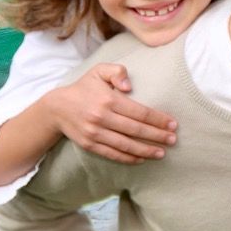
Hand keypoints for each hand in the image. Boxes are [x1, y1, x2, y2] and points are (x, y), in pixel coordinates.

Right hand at [44, 63, 177, 163]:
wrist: (57, 108)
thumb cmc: (84, 87)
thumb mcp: (98, 71)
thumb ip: (117, 72)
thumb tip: (129, 86)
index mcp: (108, 100)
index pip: (139, 112)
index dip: (158, 119)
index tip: (173, 124)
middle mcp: (101, 118)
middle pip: (136, 130)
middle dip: (157, 136)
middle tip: (173, 140)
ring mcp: (95, 133)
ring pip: (126, 145)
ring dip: (146, 150)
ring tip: (162, 153)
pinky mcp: (89, 145)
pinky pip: (112, 154)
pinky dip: (128, 158)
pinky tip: (142, 159)